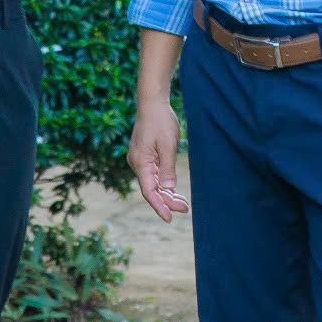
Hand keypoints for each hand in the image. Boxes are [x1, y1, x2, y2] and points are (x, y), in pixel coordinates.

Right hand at [127, 96, 187, 222]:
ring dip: (166, 193)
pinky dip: (163, 183)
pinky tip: (173, 189)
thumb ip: (168, 168)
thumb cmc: (160, 121)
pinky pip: (153, 174)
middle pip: (151, 189)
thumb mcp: (168, 145)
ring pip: (153, 183)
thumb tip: (168, 189)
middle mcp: (137, 163)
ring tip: (183, 203)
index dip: (159, 206)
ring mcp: (139, 160)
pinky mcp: (144, 156)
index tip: (169, 218)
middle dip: (167, 201)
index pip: (149, 191)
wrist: (152, 102)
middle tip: (185, 208)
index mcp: (140, 162)